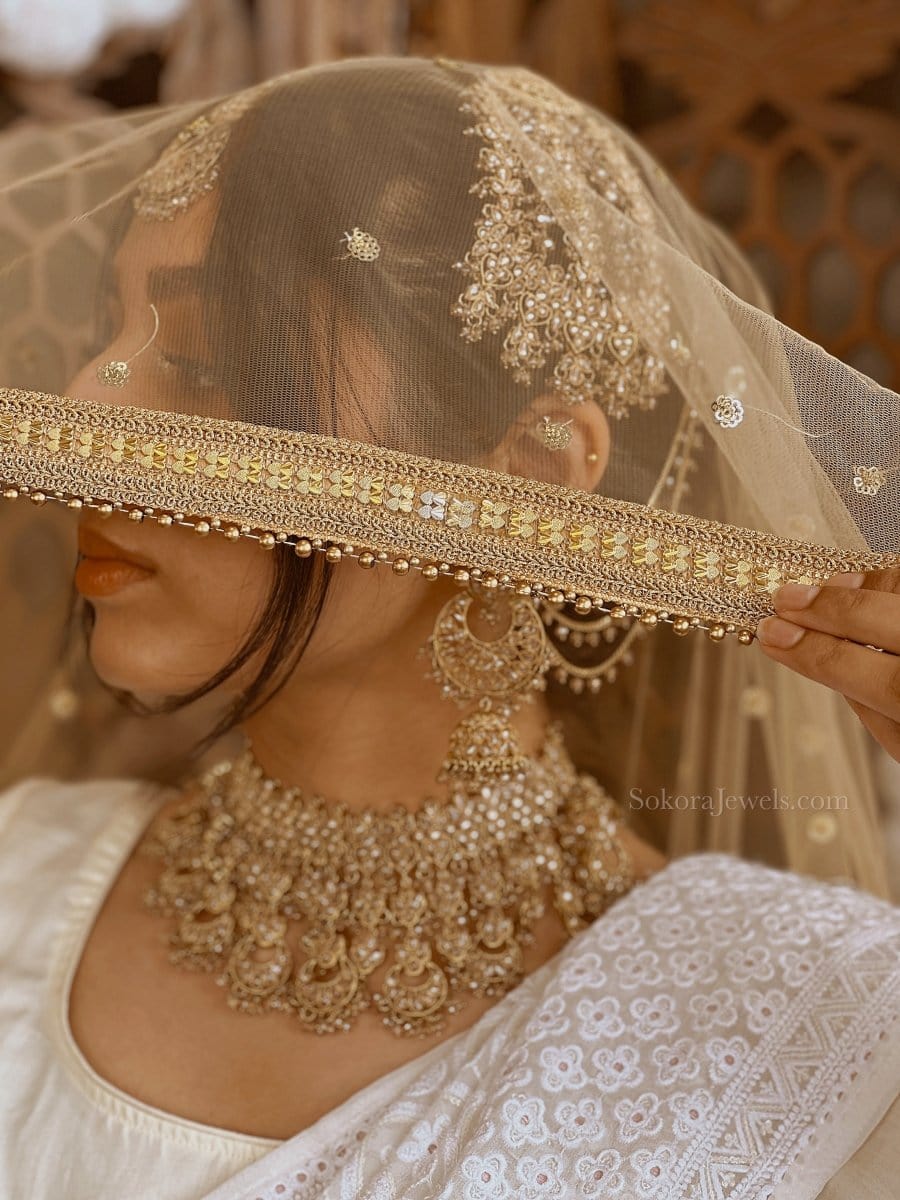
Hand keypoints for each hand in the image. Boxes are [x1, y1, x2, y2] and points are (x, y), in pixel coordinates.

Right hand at [756, 570, 899, 763]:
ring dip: (864, 586)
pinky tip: (870, 587)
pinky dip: (894, 582)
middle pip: (886, 623)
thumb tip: (819, 652)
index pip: (861, 673)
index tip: (773, 635)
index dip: (811, 650)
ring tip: (826, 587)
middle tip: (785, 599)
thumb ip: (867, 705)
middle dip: (828, 608)